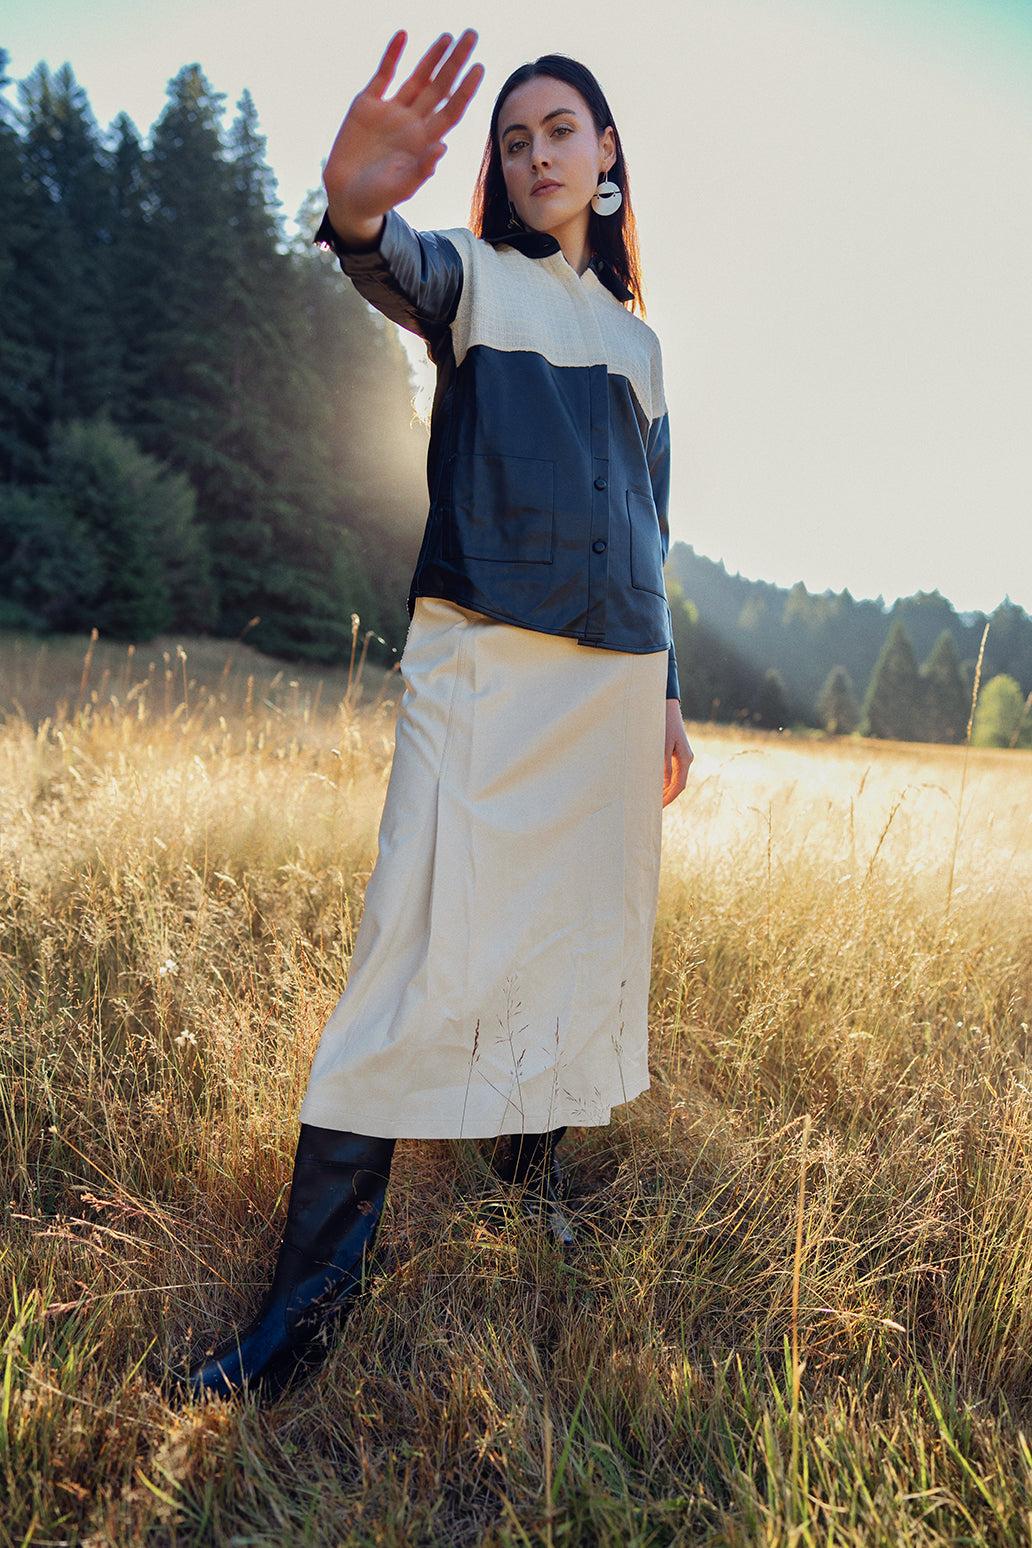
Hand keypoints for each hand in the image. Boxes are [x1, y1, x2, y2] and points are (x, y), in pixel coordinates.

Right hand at [323, 30, 483, 247]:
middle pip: (440, 87)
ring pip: (418, 77)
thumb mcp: (401, 187)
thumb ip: (422, 169)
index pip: (451, 109)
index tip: (478, 67)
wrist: (345, 196)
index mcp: (424, 141)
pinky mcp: (367, 105)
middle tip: (472, 35)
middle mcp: (412, 122)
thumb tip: (443, 146)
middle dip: (455, 62)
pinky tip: (403, 36)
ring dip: (432, 56)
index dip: (465, 89)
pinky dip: (392, 55)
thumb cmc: (376, 198)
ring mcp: (391, 111)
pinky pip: (384, 74)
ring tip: (449, 36)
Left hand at [663, 699, 692, 806]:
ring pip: (676, 778)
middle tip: (654, 808)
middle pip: (678, 784)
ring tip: (653, 800)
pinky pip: (672, 771)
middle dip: (667, 796)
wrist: (666, 707)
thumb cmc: (663, 724)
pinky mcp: (676, 752)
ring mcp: (682, 756)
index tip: (659, 807)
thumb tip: (663, 783)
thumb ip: (663, 764)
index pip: (679, 785)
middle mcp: (686, 759)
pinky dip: (665, 780)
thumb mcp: (662, 744)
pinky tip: (655, 784)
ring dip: (666, 789)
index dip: (669, 797)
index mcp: (685, 759)